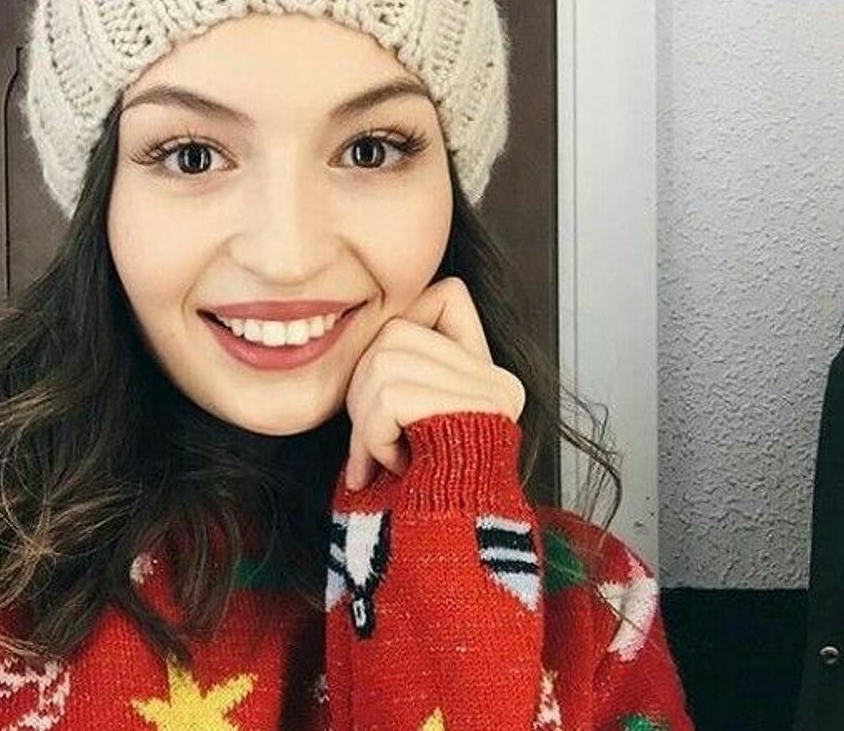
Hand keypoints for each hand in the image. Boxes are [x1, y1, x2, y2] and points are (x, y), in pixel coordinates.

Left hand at [342, 277, 525, 490]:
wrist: (440, 555)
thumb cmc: (410, 498)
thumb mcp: (401, 428)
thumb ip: (398, 376)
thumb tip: (353, 329)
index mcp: (488, 376)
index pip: (445, 295)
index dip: (403, 331)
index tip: (394, 401)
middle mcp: (499, 379)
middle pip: (395, 332)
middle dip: (363, 390)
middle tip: (376, 446)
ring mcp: (492, 393)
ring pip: (384, 362)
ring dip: (366, 420)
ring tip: (387, 459)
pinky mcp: (475, 411)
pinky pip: (390, 397)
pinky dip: (375, 435)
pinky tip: (397, 467)